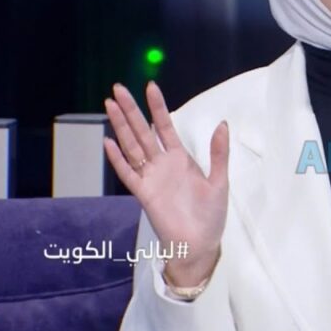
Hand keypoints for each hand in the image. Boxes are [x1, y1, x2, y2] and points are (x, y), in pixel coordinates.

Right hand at [103, 81, 228, 285]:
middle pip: (142, 131)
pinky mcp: (143, 194)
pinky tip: (108, 141)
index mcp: (181, 158)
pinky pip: (127, 173)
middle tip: (118, 88)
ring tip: (109, 105)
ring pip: (131, 146)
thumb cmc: (211, 215)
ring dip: (120, 126)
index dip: (157, 107)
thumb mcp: (220, 180)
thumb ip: (219, 153)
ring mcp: (151, 178)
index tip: (150, 86)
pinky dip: (117, 158)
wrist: (200, 244)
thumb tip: (223, 124)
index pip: (165, 126)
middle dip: (131, 110)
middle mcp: (162, 164)